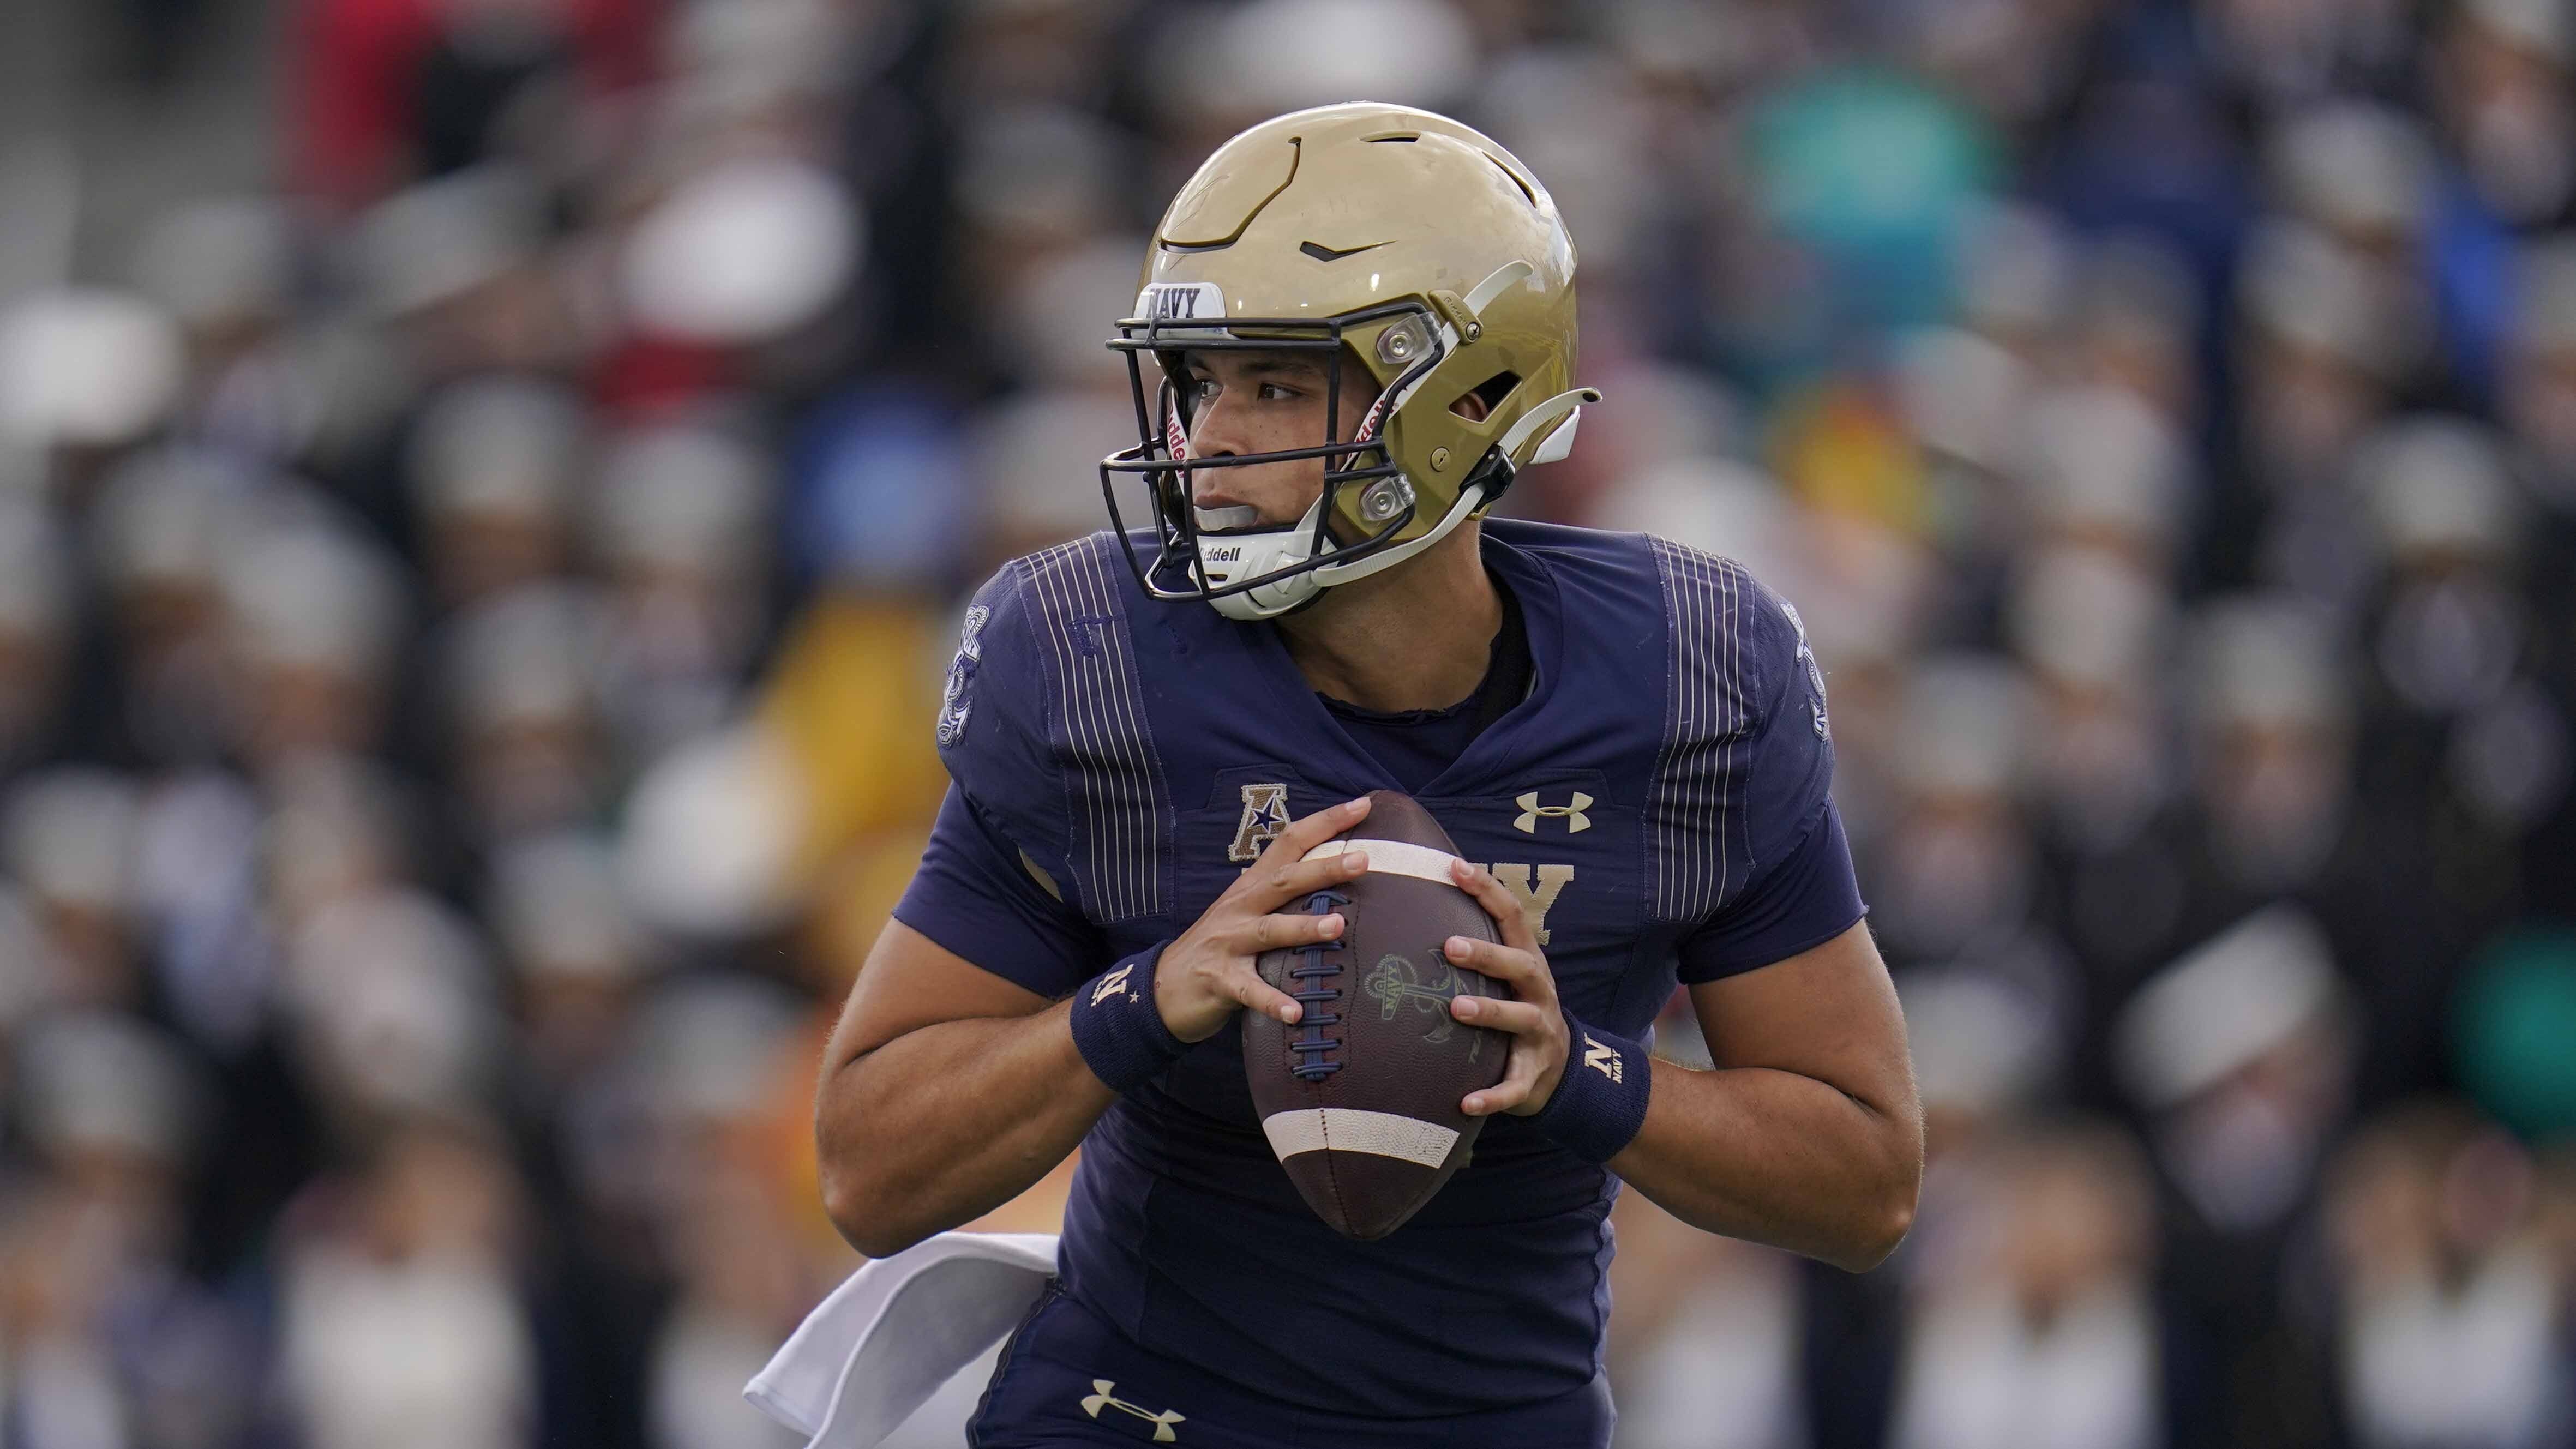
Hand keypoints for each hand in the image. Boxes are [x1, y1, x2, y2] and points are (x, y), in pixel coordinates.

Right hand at [1154, 796, 1376, 1042]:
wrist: (1165, 986)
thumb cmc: (1221, 945)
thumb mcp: (1247, 910)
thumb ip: (1284, 894)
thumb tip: (1340, 877)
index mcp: (1251, 886)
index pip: (1289, 843)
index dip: (1324, 822)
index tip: (1363, 805)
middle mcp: (1240, 907)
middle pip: (1283, 881)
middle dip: (1322, 870)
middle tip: (1362, 860)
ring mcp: (1228, 943)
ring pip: (1269, 931)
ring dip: (1303, 927)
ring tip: (1338, 926)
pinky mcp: (1220, 981)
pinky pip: (1250, 991)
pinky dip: (1273, 1001)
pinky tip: (1297, 1012)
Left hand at [1444, 859, 1570, 1116]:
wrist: (1560, 1070)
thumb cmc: (1516, 1009)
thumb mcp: (1506, 975)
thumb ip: (1477, 944)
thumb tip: (1420, 897)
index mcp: (1527, 963)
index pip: (1512, 917)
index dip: (1487, 890)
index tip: (1454, 867)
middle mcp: (1538, 993)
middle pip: (1520, 966)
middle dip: (1488, 955)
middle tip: (1449, 944)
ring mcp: (1539, 1035)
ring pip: (1519, 1020)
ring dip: (1489, 1012)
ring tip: (1455, 1008)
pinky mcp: (1533, 1076)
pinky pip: (1514, 1087)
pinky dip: (1492, 1096)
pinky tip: (1466, 1102)